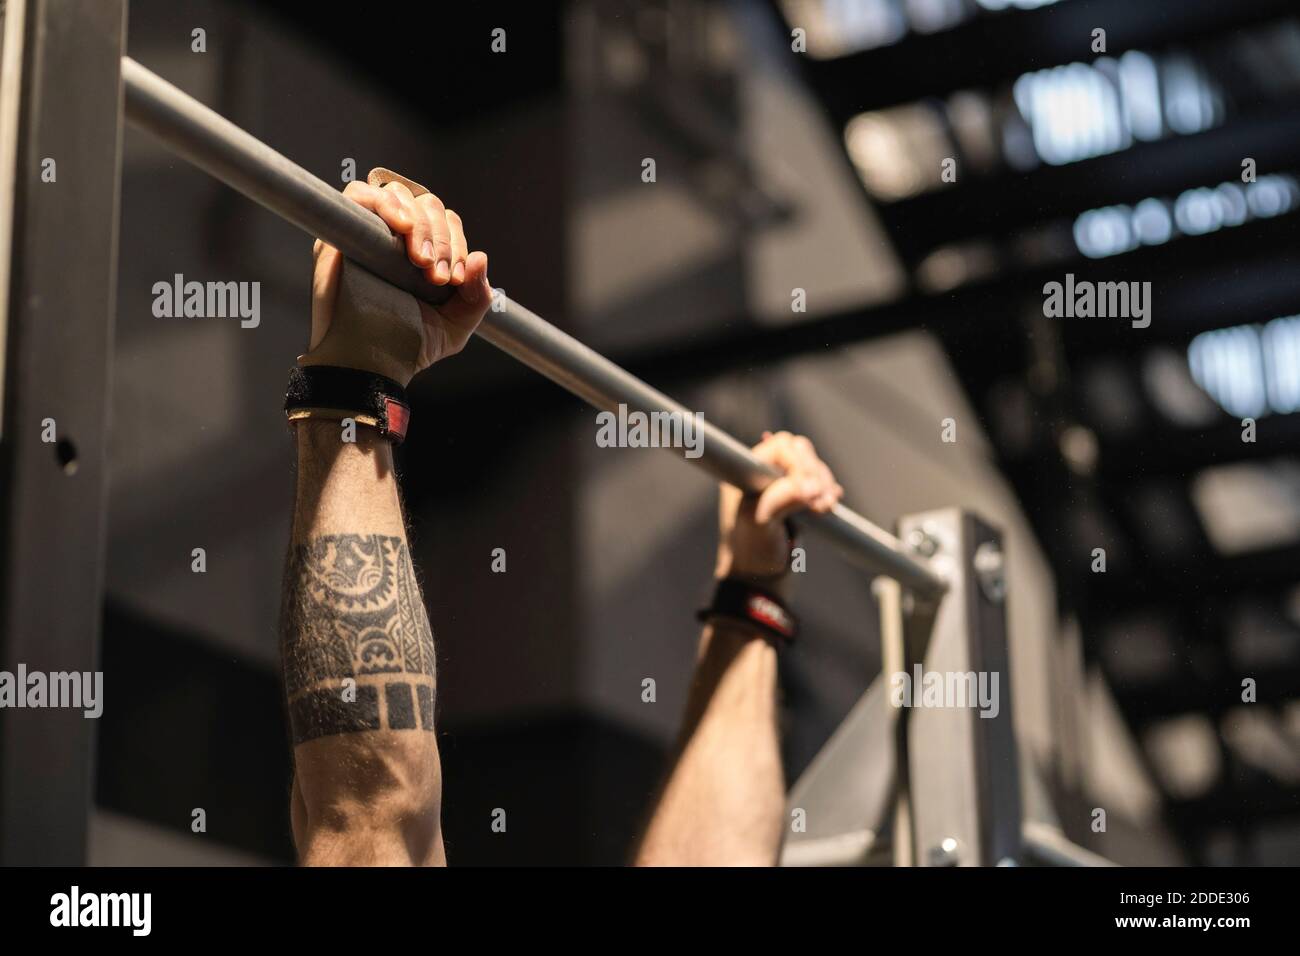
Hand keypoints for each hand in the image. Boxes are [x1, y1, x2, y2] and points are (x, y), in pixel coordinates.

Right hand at [304, 173, 491, 384]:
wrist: (372, 362)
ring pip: (399, 195)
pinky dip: (387, 203)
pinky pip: (359, 194)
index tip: (453, 278)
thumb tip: (481, 257)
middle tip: (435, 275)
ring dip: (419, 224)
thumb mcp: (456, 324)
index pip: (445, 222)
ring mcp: (368, 233)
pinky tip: (402, 228)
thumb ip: (476, 294)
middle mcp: (395, 240)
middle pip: (426, 204)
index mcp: (422, 255)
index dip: (455, 243)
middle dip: (441, 238)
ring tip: (420, 260)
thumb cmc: (407, 346)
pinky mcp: (341, 232)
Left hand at [714, 431, 842, 597]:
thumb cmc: (750, 552)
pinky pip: (817, 482)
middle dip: (815, 474)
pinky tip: (830, 504)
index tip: (810, 491)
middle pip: (800, 452)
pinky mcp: (795, 497)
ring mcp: (780, 483)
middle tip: (821, 502)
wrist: (759, 578)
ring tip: (825, 507)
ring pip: (811, 466)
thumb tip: (811, 487)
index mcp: (747, 471)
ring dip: (824, 484)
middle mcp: (763, 473)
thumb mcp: (760, 525)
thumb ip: (782, 500)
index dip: (801, 463)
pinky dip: (826, 492)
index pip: (781, 447)